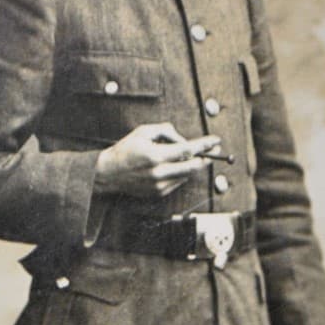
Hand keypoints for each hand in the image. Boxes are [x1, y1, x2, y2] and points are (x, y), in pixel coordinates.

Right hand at [94, 123, 222, 199]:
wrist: (108, 173)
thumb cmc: (125, 150)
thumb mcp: (143, 132)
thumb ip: (166, 131)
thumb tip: (183, 140)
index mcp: (155, 156)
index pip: (188, 150)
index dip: (204, 145)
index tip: (215, 141)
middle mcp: (159, 173)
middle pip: (193, 167)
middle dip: (206, 158)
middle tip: (214, 151)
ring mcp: (159, 185)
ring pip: (186, 175)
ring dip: (192, 165)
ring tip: (189, 156)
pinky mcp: (158, 193)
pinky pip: (177, 182)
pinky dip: (180, 173)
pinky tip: (172, 166)